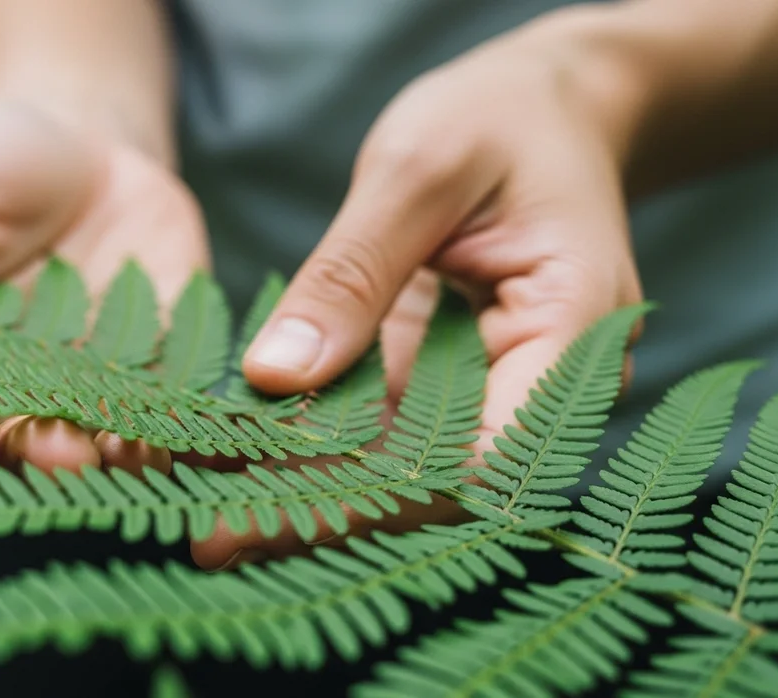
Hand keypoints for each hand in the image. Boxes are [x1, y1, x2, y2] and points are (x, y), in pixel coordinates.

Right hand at [0, 98, 209, 474]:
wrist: (89, 146)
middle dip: (18, 453)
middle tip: (45, 448)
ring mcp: (71, 402)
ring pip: (77, 450)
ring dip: (95, 457)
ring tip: (109, 448)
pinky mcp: (146, 388)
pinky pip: (153, 424)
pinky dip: (164, 432)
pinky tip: (176, 427)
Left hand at [192, 14, 645, 568]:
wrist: (548, 106)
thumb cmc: (499, 118)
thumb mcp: (418, 172)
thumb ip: (352, 273)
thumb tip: (276, 378)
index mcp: (572, 330)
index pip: (482, 457)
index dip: (375, 498)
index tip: (268, 514)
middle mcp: (543, 382)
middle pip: (434, 479)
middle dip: (322, 509)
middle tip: (211, 540)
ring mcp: (497, 387)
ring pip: (401, 463)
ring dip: (308, 485)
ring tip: (205, 510)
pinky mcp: (451, 377)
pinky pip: (385, 424)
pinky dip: (315, 438)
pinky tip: (239, 454)